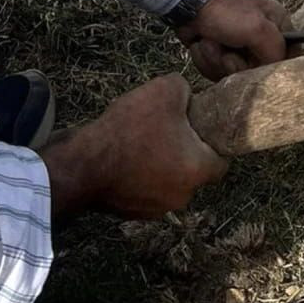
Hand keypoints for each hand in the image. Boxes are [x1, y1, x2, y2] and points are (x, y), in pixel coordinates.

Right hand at [42, 74, 225, 220]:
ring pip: (168, 180)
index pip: (222, 160)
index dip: (214, 139)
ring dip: (161, 162)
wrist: (81, 164)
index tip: (201, 125)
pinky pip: (144, 189)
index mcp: (198, 171)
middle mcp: (182, 196)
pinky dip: (139, 174)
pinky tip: (125, 155)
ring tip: (142, 139)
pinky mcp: (130, 212)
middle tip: (168, 127)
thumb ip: (185, 90)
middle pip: (194, 169)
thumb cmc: (129, 128)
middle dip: (185, 149)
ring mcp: (155, 209)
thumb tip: (186, 96)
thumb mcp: (165, 90)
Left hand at [176, 0, 291, 79]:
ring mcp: (239, 45)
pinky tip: (201, 43)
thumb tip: (275, 68)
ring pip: (233, 73)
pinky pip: (216, 70)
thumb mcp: (258, 28)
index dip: (269, 66)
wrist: (187, 3)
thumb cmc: (225, 11)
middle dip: (234, 64)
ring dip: (216, 60)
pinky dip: (205, 59)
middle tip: (226, 50)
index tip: (254, 62)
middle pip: (256, 70)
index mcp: (278, 24)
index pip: (286, 57)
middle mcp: (261, 36)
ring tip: (209, 41)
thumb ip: (276, 51)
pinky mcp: (219, 52)